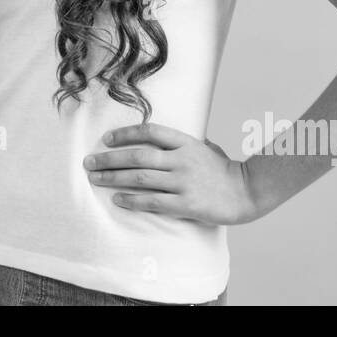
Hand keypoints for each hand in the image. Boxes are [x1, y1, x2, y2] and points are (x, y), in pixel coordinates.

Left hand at [83, 122, 260, 226]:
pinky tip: (118, 199)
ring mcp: (183, 182)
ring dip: (113, 178)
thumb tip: (163, 138)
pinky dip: (132, 200)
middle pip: (138, 156)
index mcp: (186, 142)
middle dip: (109, 158)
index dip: (125, 134)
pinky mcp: (186, 204)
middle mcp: (182, 160)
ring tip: (95, 179)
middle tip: (89, 162)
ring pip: (140, 178)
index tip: (106, 139)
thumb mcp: (206, 147)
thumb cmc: (224, 169)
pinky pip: (152, 201)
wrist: (246, 192)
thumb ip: (184, 142)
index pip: (149, 132)